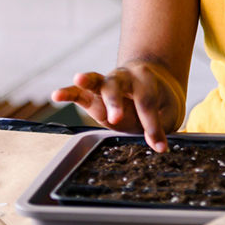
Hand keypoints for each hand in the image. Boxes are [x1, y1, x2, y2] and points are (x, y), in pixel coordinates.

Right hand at [51, 61, 184, 151]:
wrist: (149, 80)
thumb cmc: (158, 99)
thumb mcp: (167, 112)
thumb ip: (160, 125)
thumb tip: (157, 146)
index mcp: (147, 81)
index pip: (146, 102)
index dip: (152, 125)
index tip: (159, 146)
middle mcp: (125, 78)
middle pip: (118, 86)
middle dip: (115, 102)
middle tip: (116, 119)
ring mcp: (107, 84)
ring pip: (97, 81)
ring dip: (88, 81)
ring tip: (79, 79)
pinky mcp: (92, 95)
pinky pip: (79, 91)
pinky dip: (68, 92)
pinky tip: (56, 94)